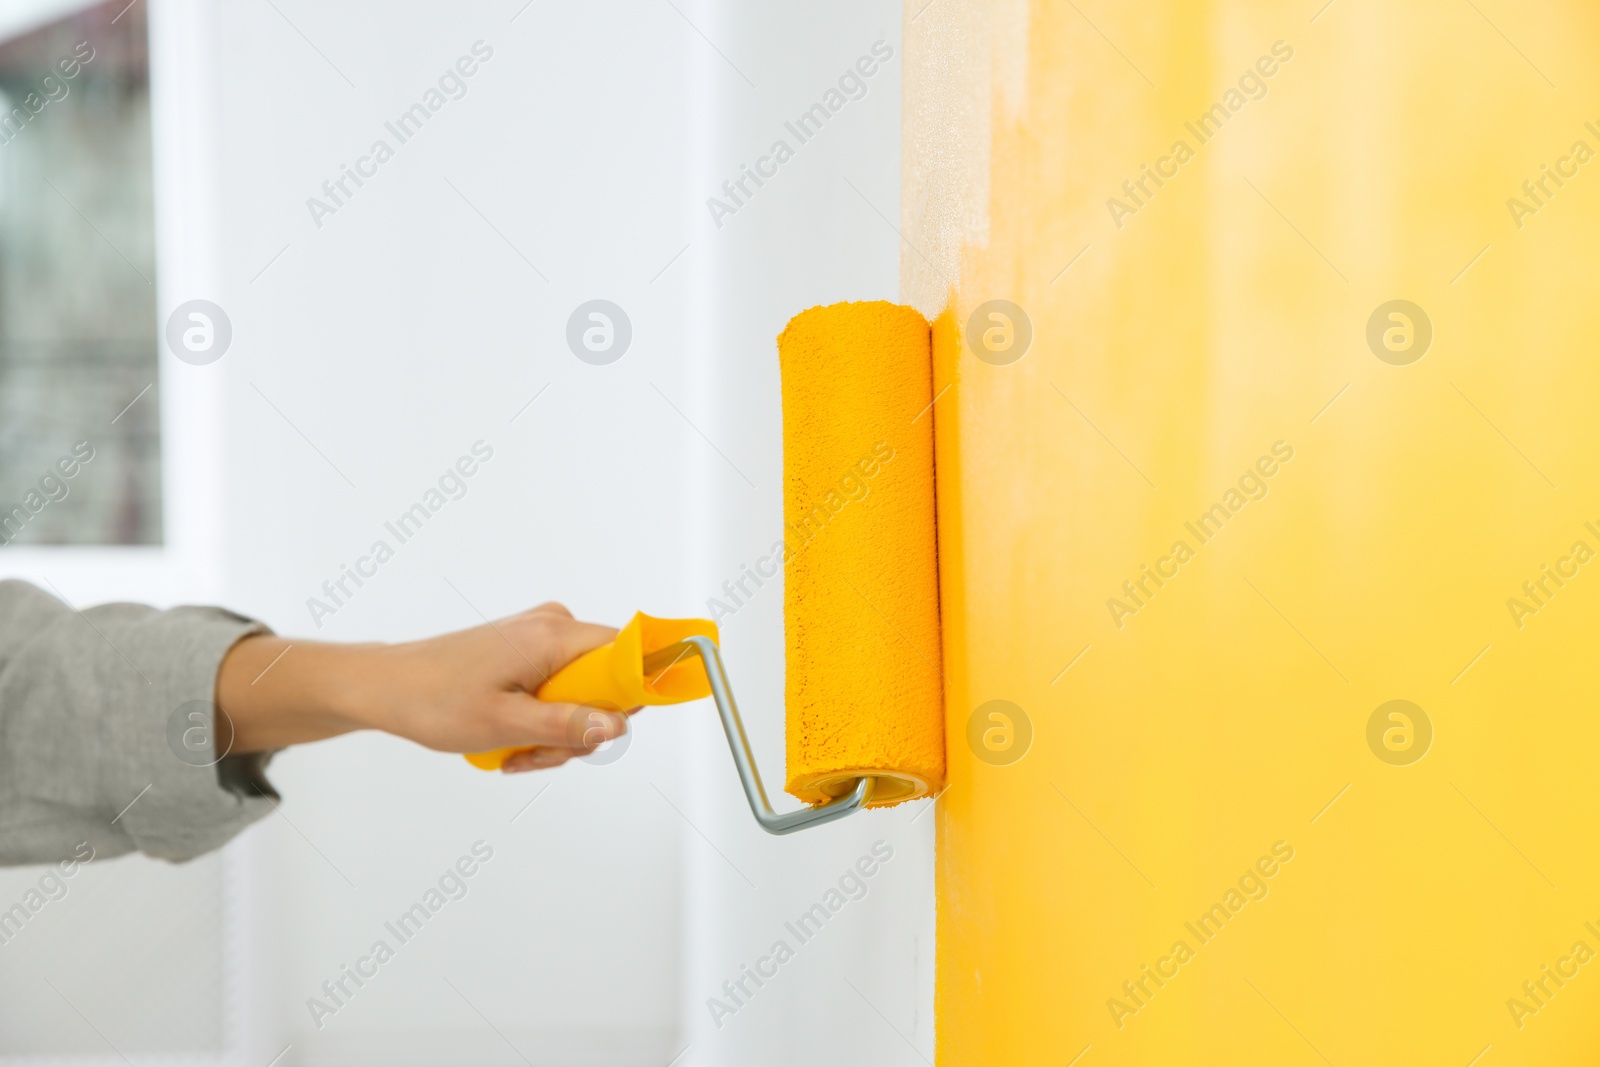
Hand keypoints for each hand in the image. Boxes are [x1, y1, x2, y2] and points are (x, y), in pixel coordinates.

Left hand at [217, 603, 630, 772]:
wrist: (386, 687)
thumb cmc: (434, 700)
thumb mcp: (504, 725)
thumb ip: (566, 726)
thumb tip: (618, 725)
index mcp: (554, 635)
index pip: (627, 654)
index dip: (629, 696)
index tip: (602, 732)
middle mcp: (554, 627)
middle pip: (606, 682)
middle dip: (580, 729)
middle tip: (538, 753)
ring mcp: (540, 638)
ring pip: (583, 693)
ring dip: (557, 732)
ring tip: (516, 750)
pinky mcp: (528, 652)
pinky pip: (560, 690)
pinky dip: (542, 721)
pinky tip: (512, 740)